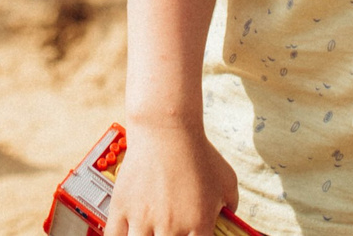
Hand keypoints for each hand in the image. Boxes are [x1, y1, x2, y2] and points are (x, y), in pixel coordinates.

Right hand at [107, 120, 240, 235]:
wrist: (166, 129)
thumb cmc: (198, 153)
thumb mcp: (227, 180)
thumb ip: (230, 207)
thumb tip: (228, 219)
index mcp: (199, 224)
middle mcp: (171, 227)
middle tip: (169, 234)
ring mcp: (143, 219)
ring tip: (151, 234)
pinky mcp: (122, 208)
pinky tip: (129, 235)